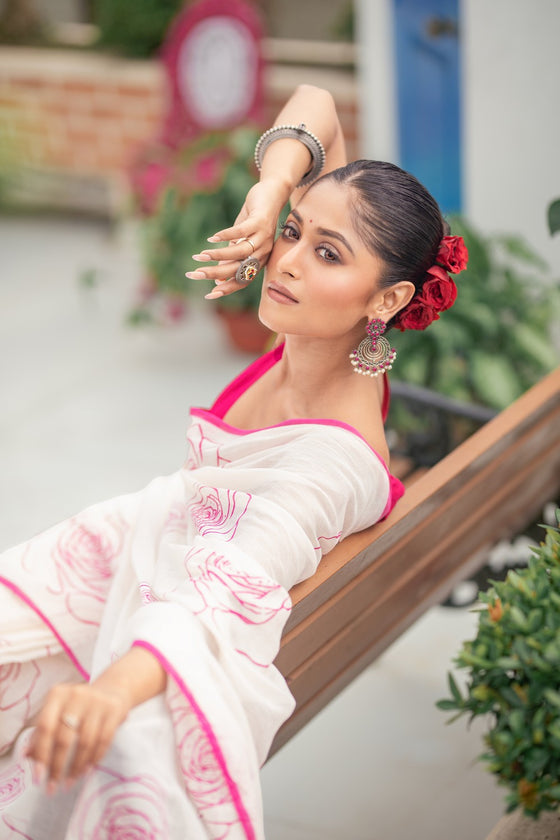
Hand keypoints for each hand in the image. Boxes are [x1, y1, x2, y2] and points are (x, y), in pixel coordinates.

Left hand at [26, 681, 128, 793]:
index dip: (41, 753)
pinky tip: (86, 771)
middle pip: (64, 737)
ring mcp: (98, 702)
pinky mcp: (114, 710)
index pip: (45, 727)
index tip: (38, 777)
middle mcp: (77, 695)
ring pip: (85, 742)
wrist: (111, 689)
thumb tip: (27, 755)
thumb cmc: (77, 706)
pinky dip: (94, 759)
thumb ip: (42, 732)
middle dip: (57, 766)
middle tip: (52, 786)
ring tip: (70, 782)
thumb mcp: (57, 712)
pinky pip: (104, 740)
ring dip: (76, 767)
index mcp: (58, 694)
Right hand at [185, 178, 289, 299]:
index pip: (243, 281)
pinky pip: (241, 231)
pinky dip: (226, 235)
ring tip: (200, 256)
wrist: (272, 195)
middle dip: (215, 273)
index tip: (208, 295)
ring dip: (218, 255)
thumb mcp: (240, 240)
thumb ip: (231, 258)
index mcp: (259, 261)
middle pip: (238, 269)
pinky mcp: (260, 221)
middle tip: (195, 274)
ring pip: (240, 252)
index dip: (227, 289)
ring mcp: (263, 237)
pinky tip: (212, 238)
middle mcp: (263, 252)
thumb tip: (218, 278)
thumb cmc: (254, 220)